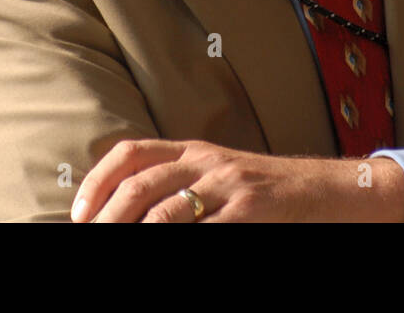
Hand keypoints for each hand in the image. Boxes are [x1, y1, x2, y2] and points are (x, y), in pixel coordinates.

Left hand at [70, 138, 403, 222]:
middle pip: (139, 185)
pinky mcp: (248, 212)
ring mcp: (227, 186)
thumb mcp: (218, 174)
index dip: (97, 182)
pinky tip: (168, 252)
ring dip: (136, 233)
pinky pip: (202, 232)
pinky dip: (177, 243)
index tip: (79, 215)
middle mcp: (205, 161)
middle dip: (107, 218)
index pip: (131, 153)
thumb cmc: (264, 191)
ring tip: (118, 248)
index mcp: (193, 150)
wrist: (324, 191)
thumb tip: (124, 209)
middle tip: (92, 238)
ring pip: (164, 214)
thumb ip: (177, 182)